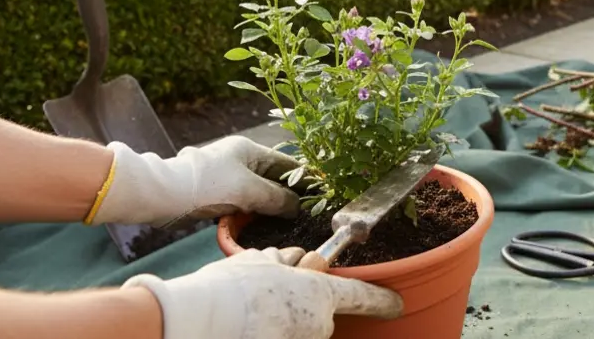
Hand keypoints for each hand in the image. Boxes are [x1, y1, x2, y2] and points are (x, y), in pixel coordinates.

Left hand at [89, 135, 300, 226]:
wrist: (164, 194)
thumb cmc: (208, 185)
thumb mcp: (249, 191)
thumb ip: (277, 198)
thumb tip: (297, 206)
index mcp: (249, 149)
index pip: (287, 164)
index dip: (305, 178)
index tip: (320, 192)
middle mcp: (239, 158)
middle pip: (272, 176)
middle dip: (288, 192)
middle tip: (307, 209)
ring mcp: (226, 175)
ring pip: (257, 190)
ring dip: (269, 203)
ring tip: (287, 218)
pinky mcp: (214, 191)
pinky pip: (242, 200)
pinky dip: (252, 210)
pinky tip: (259, 222)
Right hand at [123, 246, 402, 338]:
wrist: (197, 320)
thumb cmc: (228, 288)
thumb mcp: (261, 263)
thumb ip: (287, 263)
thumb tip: (299, 262)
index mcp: (319, 293)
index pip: (361, 296)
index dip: (381, 299)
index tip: (396, 303)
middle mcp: (318, 323)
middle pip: (319, 313)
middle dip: (299, 302)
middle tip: (266, 293)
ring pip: (298, 328)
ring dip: (282, 318)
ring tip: (248, 310)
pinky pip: (286, 335)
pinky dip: (272, 331)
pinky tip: (248, 327)